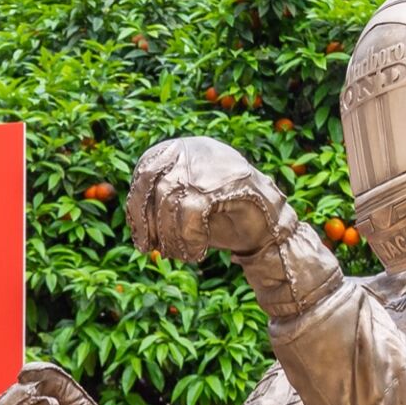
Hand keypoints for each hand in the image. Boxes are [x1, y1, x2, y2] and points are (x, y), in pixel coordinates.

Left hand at [126, 137, 296, 261]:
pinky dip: (189, 238)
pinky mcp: (228, 180)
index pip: (145, 170)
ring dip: (171, 237)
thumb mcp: (185, 210)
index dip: (136, 208)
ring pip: (171, 199)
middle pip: (154, 183)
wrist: (270, 229)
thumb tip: (134, 226)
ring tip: (181, 256)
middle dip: (148, 222)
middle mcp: (195, 149)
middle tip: (153, 250)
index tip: (140, 239)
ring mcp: (212, 162)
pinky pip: (192, 210)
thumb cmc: (225, 220)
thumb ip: (161, 208)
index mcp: (183, 149)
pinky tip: (197, 253)